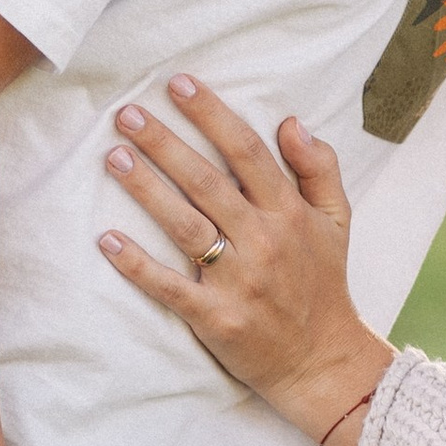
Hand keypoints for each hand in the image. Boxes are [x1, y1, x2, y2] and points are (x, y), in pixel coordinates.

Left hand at [99, 79, 392, 445]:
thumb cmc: (323, 283)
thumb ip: (319, 168)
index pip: (247, 152)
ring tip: (112, 157)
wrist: (323, 361)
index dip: (212, 115)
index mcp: (289, 212)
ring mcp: (239, 281)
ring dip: (146, 189)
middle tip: (126, 114)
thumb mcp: (338, 221)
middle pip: (207, 182)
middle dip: (165, 144)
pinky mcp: (216, 318)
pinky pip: (170, 287)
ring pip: (185, 226)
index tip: (179, 85)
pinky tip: (107, 239)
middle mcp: (264, 241)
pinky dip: (137, 265)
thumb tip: (291, 121)